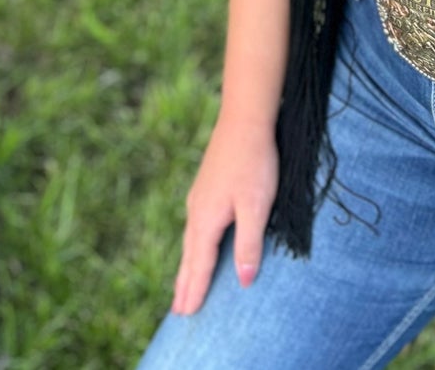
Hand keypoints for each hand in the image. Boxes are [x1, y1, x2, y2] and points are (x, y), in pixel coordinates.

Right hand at [171, 115, 278, 315]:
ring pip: (190, 241)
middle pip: (190, 256)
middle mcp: (197, 210)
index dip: (196, 290)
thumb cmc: (254, 162)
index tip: (186, 315)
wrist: (244, 119)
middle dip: (185, 284)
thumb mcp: (257, 206)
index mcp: (207, 219)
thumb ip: (249, 243)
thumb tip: (243, 282)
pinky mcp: (206, 187)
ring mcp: (199, 197)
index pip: (201, 264)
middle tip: (178, 312)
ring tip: (183, 285)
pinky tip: (197, 243)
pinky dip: (193, 246)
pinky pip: (194, 226)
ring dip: (187, 266)